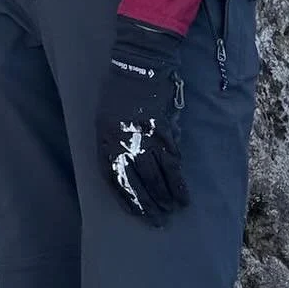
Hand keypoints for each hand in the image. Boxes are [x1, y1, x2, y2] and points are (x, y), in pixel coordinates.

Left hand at [95, 19, 188, 225]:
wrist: (136, 65)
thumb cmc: (118, 91)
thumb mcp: (105, 117)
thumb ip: (113, 142)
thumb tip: (127, 167)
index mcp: (105, 140)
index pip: (114, 179)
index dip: (127, 199)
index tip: (137, 214)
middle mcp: (122, 142)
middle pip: (137, 181)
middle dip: (149, 204)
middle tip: (158, 221)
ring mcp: (143, 137)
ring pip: (156, 175)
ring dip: (166, 196)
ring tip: (174, 210)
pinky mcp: (162, 131)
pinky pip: (171, 161)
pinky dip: (178, 179)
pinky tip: (183, 193)